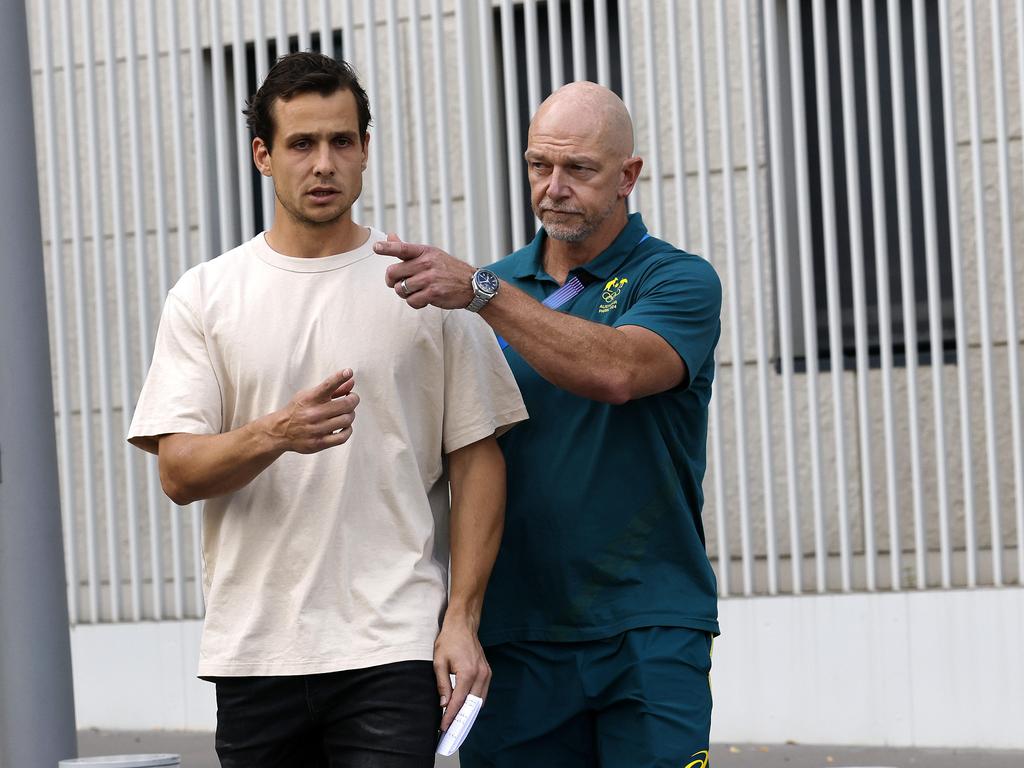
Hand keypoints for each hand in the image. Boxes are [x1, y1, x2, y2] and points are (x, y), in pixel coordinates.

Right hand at [268, 369, 358, 453]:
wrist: (280, 431)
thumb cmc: (299, 409)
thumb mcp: (310, 395)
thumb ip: (333, 389)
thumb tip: (351, 381)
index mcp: (310, 398)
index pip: (327, 385)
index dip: (340, 377)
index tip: (348, 372)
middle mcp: (313, 413)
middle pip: (346, 404)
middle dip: (353, 399)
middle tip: (352, 398)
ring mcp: (316, 429)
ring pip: (347, 420)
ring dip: (351, 414)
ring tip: (346, 413)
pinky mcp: (319, 442)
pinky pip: (343, 437)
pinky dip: (348, 430)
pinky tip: (344, 426)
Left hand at [374, 233, 476, 309]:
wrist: (472, 285)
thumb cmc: (447, 269)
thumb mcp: (431, 255)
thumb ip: (407, 249)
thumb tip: (389, 236)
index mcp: (425, 251)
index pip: (402, 248)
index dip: (387, 248)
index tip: (376, 247)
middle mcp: (427, 263)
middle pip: (393, 273)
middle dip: (391, 281)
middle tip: (397, 284)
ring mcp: (430, 278)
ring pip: (400, 289)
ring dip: (404, 293)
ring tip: (416, 291)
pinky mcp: (434, 293)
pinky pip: (412, 301)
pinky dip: (414, 303)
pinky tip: (424, 299)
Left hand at [433, 612, 490, 730]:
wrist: (463, 625)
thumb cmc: (449, 640)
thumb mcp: (439, 662)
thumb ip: (442, 684)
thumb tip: (444, 704)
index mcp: (467, 673)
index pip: (458, 702)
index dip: (450, 717)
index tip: (443, 728)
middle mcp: (480, 675)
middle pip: (472, 706)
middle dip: (462, 721)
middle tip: (451, 732)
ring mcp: (486, 673)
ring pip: (480, 701)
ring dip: (469, 714)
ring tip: (458, 725)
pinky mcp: (487, 672)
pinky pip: (482, 693)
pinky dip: (474, 703)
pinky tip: (466, 710)